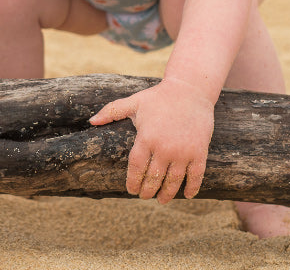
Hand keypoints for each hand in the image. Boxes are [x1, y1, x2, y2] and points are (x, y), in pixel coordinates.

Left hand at [89, 77, 214, 202]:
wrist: (190, 90)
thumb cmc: (158, 97)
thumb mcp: (133, 102)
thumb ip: (111, 112)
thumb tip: (91, 121)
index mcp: (146, 137)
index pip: (136, 167)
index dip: (133, 181)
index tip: (131, 190)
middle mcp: (164, 148)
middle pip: (153, 178)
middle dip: (148, 191)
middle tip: (145, 196)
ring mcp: (182, 152)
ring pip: (173, 181)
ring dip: (167, 194)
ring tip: (162, 200)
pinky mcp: (199, 152)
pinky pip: (196, 176)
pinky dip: (191, 188)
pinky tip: (186, 195)